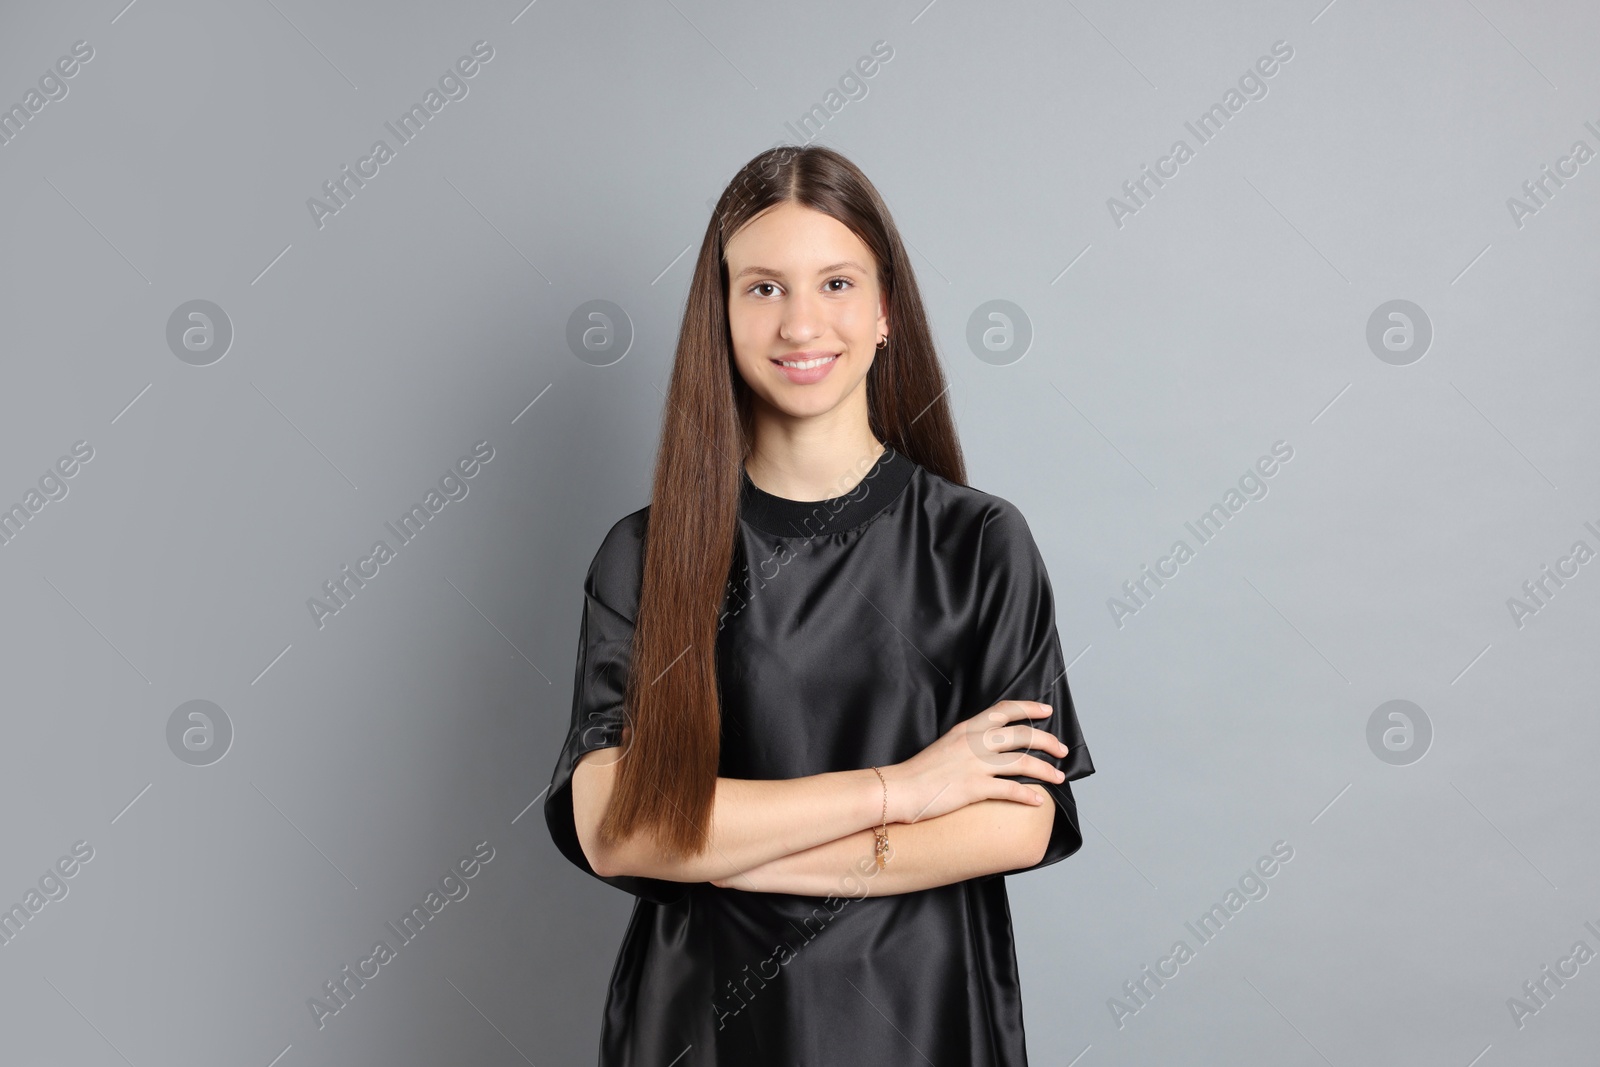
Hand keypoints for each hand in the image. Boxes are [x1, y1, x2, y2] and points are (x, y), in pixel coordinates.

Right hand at [881, 700, 1068, 822]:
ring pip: (1022, 762)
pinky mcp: (973, 788)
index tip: (1046, 711)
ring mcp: (974, 765)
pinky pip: (1010, 790)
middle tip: (1062, 750)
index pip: (1004, 710)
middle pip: (1021, 735)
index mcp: (967, 729)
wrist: (898, 789)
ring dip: (1046, 769)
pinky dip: (1028, 796)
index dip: (1029, 708)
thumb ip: (968, 741)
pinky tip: (1038, 801)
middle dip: (1048, 741)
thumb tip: (989, 746)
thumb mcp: (945, 745)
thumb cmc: (918, 772)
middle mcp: (974, 742)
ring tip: (1059, 777)